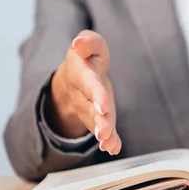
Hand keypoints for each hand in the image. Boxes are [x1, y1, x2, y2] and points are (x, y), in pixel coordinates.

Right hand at [45, 30, 120, 154]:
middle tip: (104, 131)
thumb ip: (88, 41)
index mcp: (81, 74)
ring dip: (103, 133)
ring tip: (107, 143)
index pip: (89, 84)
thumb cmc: (87, 57)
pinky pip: (104, 132)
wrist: (74, 78)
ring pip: (95, 123)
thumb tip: (79, 43)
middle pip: (90, 108)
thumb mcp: (89, 44)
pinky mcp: (100, 119)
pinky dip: (110, 141)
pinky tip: (114, 148)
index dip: (95, 94)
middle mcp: (83, 95)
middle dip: (98, 119)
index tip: (103, 105)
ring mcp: (90, 109)